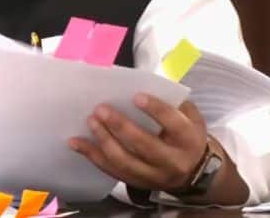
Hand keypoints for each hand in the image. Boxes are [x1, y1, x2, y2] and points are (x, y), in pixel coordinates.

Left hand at [69, 95, 212, 192]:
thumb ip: (174, 103)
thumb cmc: (188, 136)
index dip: (155, 110)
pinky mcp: (136, 182)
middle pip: (144, 145)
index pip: (172, 123)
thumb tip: (146, 85)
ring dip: (104, 141)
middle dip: (121, 126)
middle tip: (102, 109)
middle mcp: (171, 161)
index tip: (136, 96)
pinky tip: (76, 143)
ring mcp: (153, 175)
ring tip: (90, 122)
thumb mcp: (191, 117)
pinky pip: (111, 171)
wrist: (193, 173)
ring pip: (124, 161)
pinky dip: (92, 156)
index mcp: (188, 139)